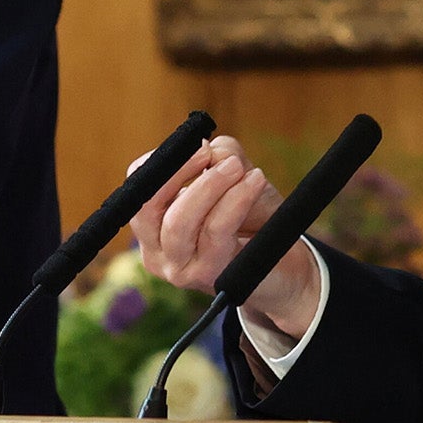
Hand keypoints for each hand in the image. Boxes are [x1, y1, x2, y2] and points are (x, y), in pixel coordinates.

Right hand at [127, 135, 321, 336]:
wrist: (285, 265)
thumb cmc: (252, 218)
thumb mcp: (233, 178)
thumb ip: (218, 157)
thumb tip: (210, 149)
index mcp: (152, 229)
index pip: (136, 193)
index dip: (159, 164)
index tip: (194, 144)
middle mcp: (157, 254)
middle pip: (147, 209)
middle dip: (179, 172)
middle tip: (210, 151)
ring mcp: (181, 271)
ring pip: (179, 222)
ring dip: (209, 185)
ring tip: (239, 167)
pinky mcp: (211, 278)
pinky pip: (215, 232)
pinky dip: (235, 200)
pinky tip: (255, 182)